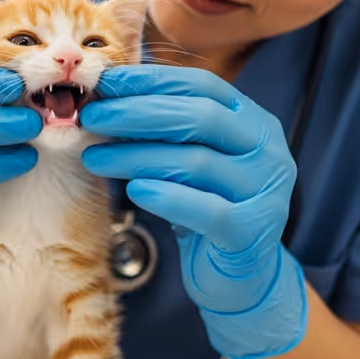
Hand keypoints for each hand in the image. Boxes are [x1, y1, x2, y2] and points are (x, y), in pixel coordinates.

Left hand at [80, 65, 307, 358]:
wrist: (241, 277)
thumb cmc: (206, 208)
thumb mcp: (190, 162)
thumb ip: (165, 131)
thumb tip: (105, 98)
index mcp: (254, 121)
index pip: (203, 87)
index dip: (152, 81)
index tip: (104, 82)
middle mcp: (268, 150)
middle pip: (201, 118)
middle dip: (138, 113)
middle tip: (91, 116)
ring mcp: (265, 191)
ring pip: (197, 162)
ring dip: (137, 156)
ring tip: (94, 157)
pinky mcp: (253, 232)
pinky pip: (208, 211)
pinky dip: (168, 198)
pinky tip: (134, 192)